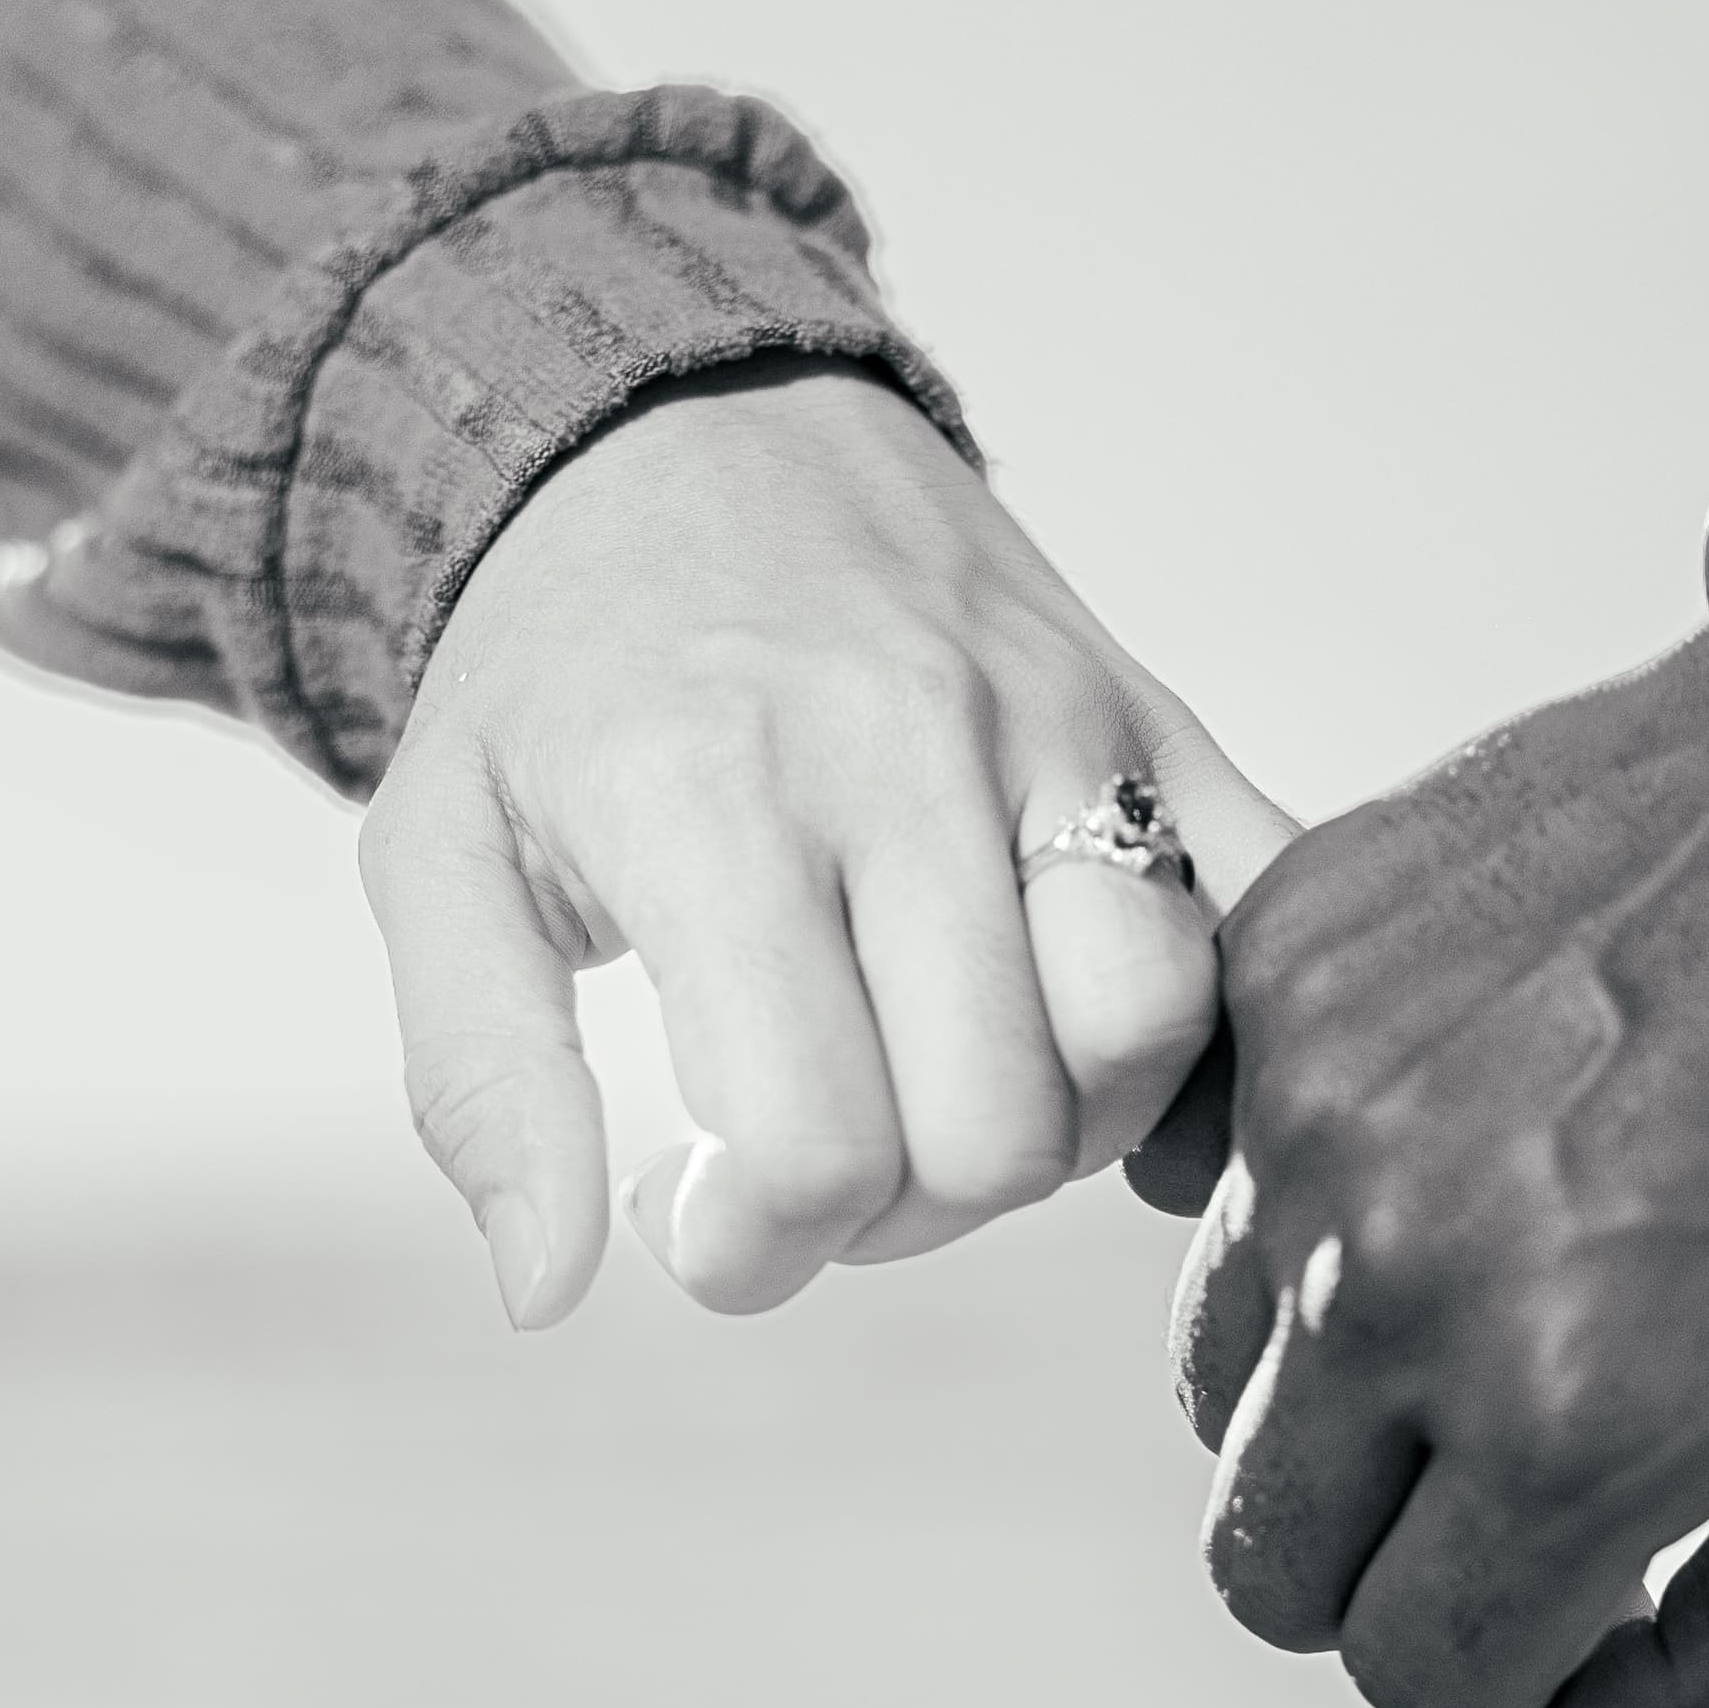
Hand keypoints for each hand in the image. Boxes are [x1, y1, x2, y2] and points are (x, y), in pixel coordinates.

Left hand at [361, 368, 1291, 1319]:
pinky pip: (1271, 904)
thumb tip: (553, 1290)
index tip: (694, 1203)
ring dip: (1056, 1129)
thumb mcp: (437, 853)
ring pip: (1150, 1034)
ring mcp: (1057, 721)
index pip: (817, 1146)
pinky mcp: (1154, 707)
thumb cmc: (554, 670)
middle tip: (811, 1146)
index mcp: (712, 792)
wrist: (678, 417)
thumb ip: (480, 1081)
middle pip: (999, 1131)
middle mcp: (906, 746)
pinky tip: (1089, 1039)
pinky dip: (1218, 1013)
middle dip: (898, 1212)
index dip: (757, 1248)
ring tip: (939, 1085)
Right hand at [1167, 440, 1708, 1707]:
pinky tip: (1513, 1092)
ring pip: (1223, 1379)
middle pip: (1268, 1563)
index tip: (1647, 1539)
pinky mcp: (1280, 957)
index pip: (1414, 1677)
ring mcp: (1313, 1100)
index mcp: (1580, 1419)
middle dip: (1412, 1551)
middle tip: (1585, 1424)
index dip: (1533, 1648)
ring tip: (1563, 1239)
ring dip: (1359, 1370)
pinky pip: (1218, 1173)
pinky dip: (1332, 1184)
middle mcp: (1402, 1268)